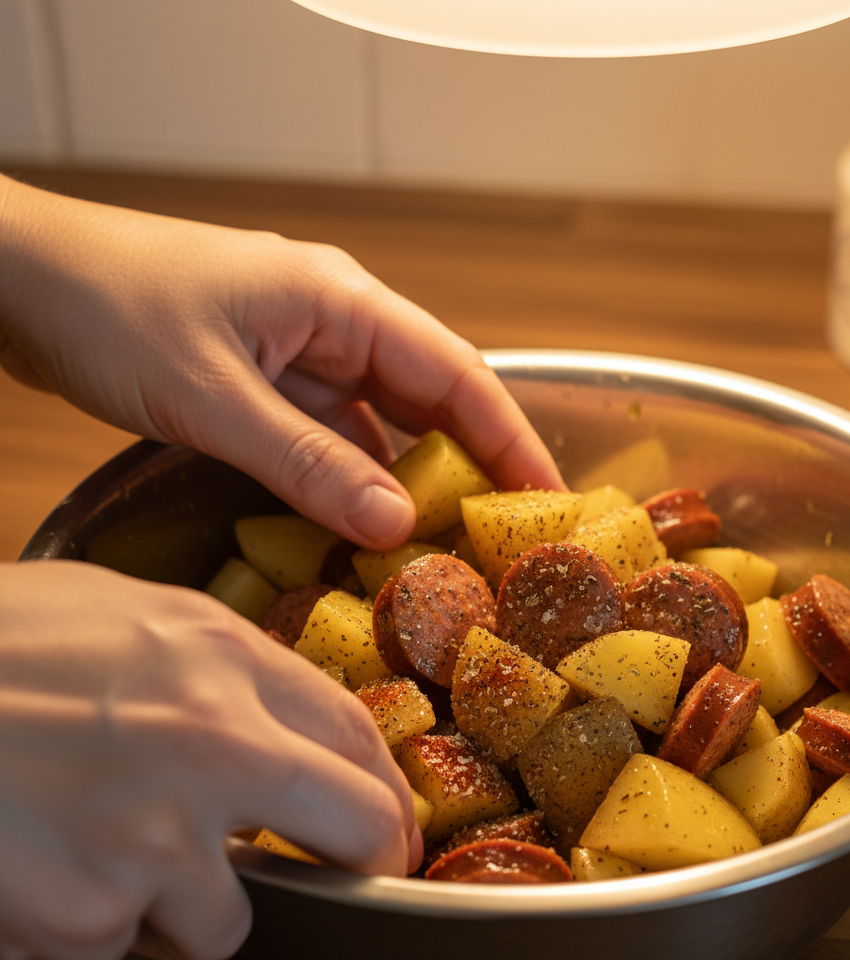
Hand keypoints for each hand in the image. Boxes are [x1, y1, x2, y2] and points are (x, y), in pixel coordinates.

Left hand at [0, 174, 563, 550]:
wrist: (20, 276)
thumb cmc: (108, 307)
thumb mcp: (214, 399)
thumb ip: (307, 465)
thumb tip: (394, 526)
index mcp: (343, 301)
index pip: (457, 372)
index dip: (511, 438)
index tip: (549, 500)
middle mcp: (337, 322)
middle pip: (432, 398)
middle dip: (474, 467)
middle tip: (509, 539)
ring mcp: (302, 351)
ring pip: (383, 421)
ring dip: (413, 479)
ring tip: (451, 546)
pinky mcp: (269, 380)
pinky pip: (333, 435)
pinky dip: (355, 479)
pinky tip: (368, 525)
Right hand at [0, 560, 420, 959]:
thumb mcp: (124, 613)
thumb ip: (220, 667)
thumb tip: (282, 729)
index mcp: (219, 659)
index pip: (356, 732)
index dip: (385, 786)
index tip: (388, 818)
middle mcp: (209, 746)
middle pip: (356, 828)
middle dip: (363, 858)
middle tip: (350, 870)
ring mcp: (152, 839)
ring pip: (216, 918)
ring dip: (170, 901)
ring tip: (97, 843)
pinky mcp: (86, 916)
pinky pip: (110, 946)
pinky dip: (81, 923)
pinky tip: (36, 863)